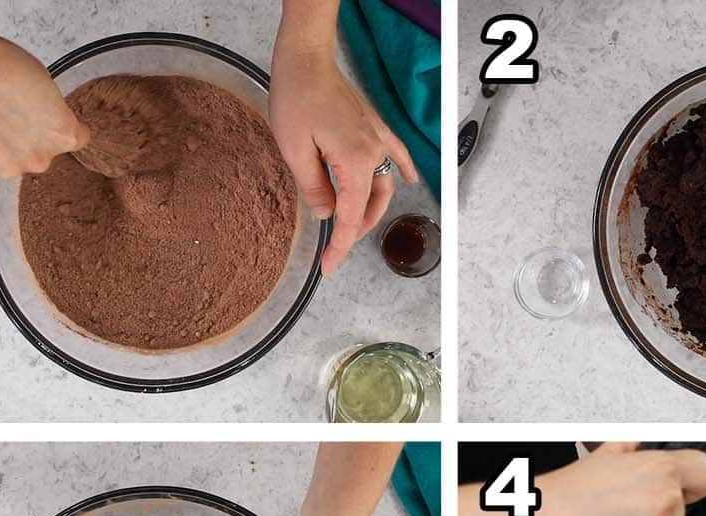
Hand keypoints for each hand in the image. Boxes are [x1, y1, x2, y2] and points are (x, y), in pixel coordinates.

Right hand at [0, 21, 87, 179]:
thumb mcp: (41, 80)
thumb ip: (53, 110)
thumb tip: (52, 120)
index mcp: (64, 135)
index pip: (78, 139)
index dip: (61, 125)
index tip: (52, 121)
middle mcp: (41, 160)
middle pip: (42, 153)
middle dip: (30, 138)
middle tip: (7, 112)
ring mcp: (9, 170)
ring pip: (12, 161)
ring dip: (3, 146)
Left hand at [269, 37, 416, 276]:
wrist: (307, 58)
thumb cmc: (296, 97)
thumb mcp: (294, 150)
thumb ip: (313, 187)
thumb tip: (327, 213)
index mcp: (355, 162)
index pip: (350, 217)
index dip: (339, 247)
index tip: (328, 268)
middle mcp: (374, 153)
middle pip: (372, 206)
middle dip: (355, 232)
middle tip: (333, 248)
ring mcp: (378, 139)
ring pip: (384, 186)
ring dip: (371, 210)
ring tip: (353, 226)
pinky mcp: (375, 126)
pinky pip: (397, 154)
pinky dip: (404, 170)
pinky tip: (411, 181)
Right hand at [520, 444, 705, 515]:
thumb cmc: (564, 496)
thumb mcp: (602, 455)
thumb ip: (633, 450)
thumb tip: (644, 444)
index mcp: (660, 472)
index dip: (696, 481)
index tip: (689, 488)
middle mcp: (664, 505)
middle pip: (678, 514)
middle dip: (654, 515)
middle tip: (619, 513)